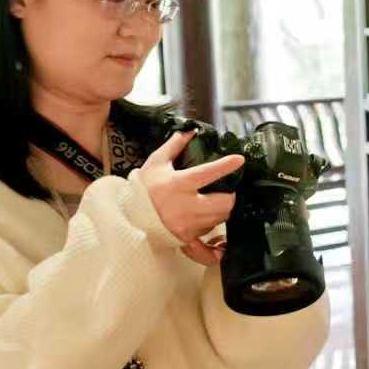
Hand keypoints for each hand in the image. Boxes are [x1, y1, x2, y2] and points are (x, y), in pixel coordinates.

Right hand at [137, 131, 243, 263]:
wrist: (129, 218)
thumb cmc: (143, 190)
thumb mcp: (156, 163)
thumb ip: (174, 146)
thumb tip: (190, 131)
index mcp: (179, 184)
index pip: (208, 173)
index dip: (226, 166)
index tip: (239, 160)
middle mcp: (186, 206)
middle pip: (225, 202)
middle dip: (230, 196)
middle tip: (226, 190)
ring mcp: (188, 225)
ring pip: (220, 218)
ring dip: (222, 210)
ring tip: (214, 202)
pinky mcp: (188, 238)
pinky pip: (210, 233)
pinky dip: (213, 227)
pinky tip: (208, 223)